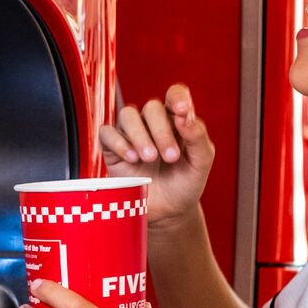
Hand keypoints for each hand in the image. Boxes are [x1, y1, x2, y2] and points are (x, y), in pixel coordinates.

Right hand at [100, 83, 213, 230]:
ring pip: (127, 114)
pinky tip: (131, 158)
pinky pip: (107, 132)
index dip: (177, 97)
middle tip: (170, 157)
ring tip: (149, 158)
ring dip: (139, 134)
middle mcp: (153, 123)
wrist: (167, 212)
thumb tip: (184, 115)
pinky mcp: (112, 148)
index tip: (181, 111)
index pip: (175, 94)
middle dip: (161, 131)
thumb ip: (198, 137)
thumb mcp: (201, 163)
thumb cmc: (185, 184)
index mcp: (177, 120)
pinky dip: (118, 142)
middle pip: (152, 107)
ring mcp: (131, 134)